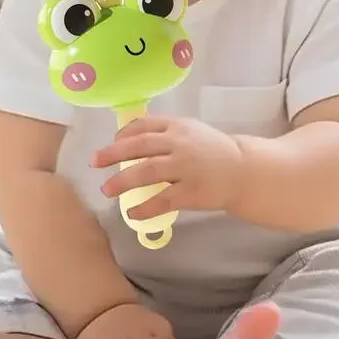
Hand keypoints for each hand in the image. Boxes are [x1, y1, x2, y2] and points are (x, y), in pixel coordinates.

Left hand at [91, 115, 243, 220]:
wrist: (244, 170)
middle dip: (112, 154)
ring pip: (147, 171)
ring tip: (107, 190)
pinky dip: (145, 207)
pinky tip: (133, 213)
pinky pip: (163, 200)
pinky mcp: (192, 191)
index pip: (143, 125)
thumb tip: (128, 139)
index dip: (123, 133)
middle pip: (139, 146)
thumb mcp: (190, 131)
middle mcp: (179, 143)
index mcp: (177, 126)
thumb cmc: (212, 150)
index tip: (111, 143)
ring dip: (123, 180)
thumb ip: (164, 132)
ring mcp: (186, 167)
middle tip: (95, 163)